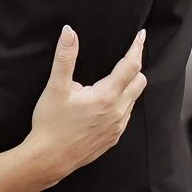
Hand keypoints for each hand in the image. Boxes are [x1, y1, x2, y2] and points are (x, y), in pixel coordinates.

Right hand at [25, 26, 146, 175]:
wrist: (50, 159)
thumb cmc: (51, 123)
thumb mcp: (55, 88)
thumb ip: (65, 58)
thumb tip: (69, 32)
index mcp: (106, 96)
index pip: (131, 66)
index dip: (137, 48)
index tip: (141, 35)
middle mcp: (118, 112)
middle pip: (139, 81)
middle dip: (134, 66)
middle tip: (125, 55)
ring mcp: (117, 127)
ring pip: (133, 99)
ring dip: (128, 86)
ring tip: (112, 78)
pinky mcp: (113, 138)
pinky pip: (126, 115)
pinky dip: (122, 103)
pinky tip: (105, 103)